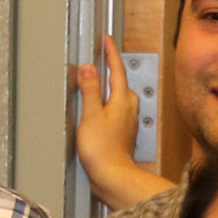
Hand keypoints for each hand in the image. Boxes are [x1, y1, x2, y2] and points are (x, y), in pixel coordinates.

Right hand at [71, 38, 171, 210]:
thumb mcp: (90, 114)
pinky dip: (107, 104)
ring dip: (109, 88)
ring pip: (119, 97)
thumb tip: (88, 69)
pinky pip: (116, 111)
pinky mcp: (123, 133)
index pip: (117, 69)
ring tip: (96, 82)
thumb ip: (90, 90)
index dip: (111, 54)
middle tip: (101, 57)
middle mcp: (129, 109)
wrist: (112, 177)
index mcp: (122, 100)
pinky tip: (98, 109)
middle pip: (121, 83)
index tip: (107, 41)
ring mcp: (128, 122)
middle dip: (112, 70)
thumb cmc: (102, 149)